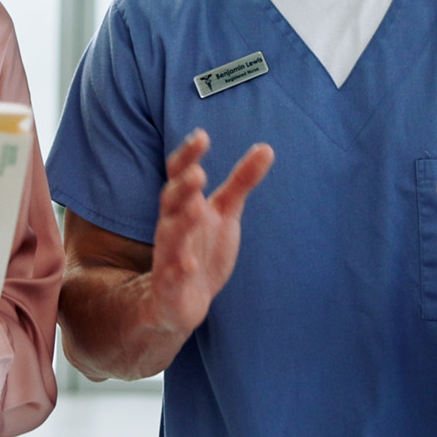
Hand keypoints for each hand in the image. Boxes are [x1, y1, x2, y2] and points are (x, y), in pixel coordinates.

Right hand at [147, 129, 274, 335]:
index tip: (202, 136)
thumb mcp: (225, 212)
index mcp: (184, 205)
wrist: (183, 299)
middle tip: (199, 173)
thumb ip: (241, 181)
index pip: (179, 175)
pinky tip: (189, 265)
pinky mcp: (171, 286)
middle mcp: (172, 227)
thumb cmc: (203, 248)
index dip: (187, 156)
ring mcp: (169, 256)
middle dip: (183, 187)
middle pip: (171, 201)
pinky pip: (172, 277)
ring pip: (171, 236)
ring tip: (196, 208)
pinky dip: (179, 270)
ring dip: (181, 223)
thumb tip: (267, 148)